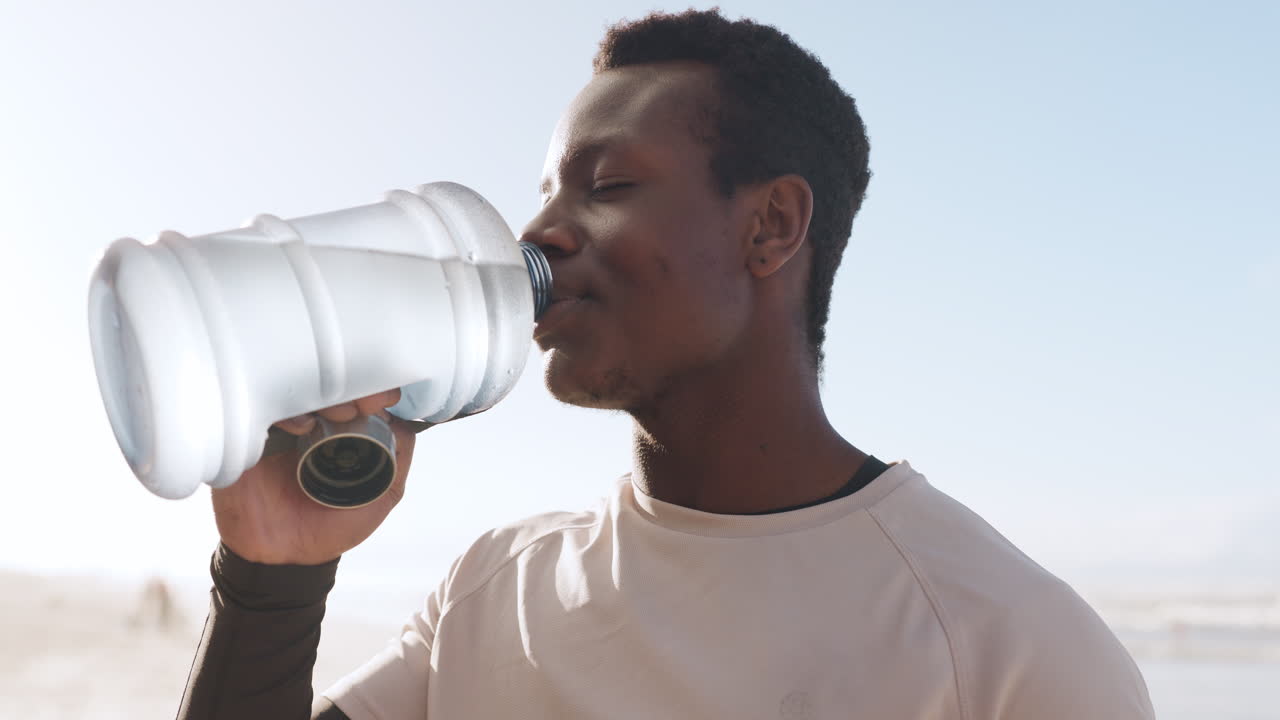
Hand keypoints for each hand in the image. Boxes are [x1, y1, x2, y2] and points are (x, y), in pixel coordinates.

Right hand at [211, 389, 419, 564]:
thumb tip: (409, 424)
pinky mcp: (251, 442)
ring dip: (324, 398)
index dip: (371, 390)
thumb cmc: (329, 528)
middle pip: (326, 389)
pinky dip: (287, 414)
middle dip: (352, 387)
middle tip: (368, 401)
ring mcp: (278, 432)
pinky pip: (263, 415)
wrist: (286, 559)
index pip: (352, 396)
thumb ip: (397, 464)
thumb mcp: (380, 497)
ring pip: (298, 395)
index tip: (387, 397)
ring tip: (343, 413)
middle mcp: (307, 426)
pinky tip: (304, 426)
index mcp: (335, 432)